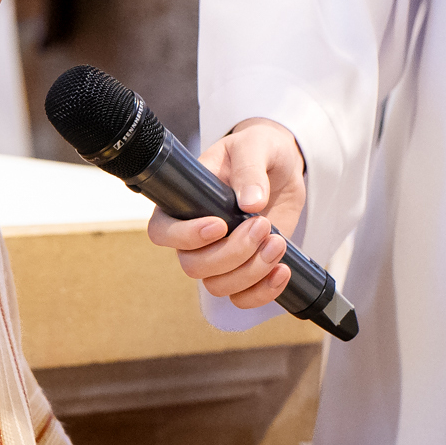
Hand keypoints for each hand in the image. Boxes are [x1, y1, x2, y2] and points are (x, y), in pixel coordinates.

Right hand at [145, 119, 306, 309]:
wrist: (282, 167)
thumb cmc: (257, 150)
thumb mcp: (254, 146)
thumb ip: (249, 169)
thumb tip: (250, 202)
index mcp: (183, 203)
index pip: (163, 232)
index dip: (186, 237)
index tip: (219, 225)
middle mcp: (195, 237)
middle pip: (194, 266)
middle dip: (233, 253)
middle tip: (262, 225)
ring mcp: (220, 257)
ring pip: (219, 286)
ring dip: (252, 271)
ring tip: (278, 242)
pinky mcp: (246, 269)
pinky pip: (243, 298)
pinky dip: (263, 291)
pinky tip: (283, 270)